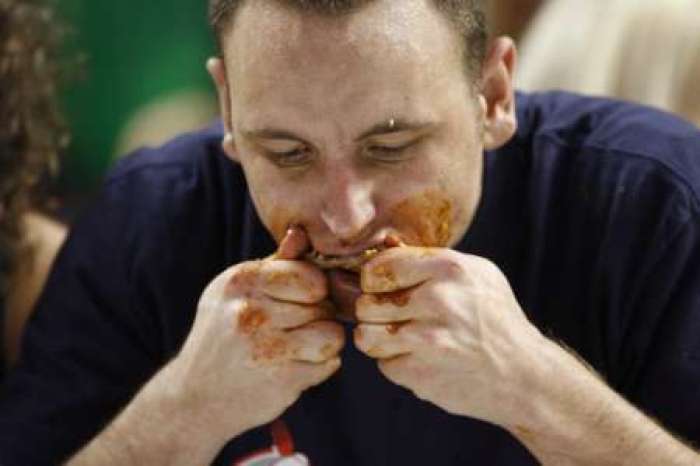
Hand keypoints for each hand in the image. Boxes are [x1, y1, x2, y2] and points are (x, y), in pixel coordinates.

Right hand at [169, 226, 343, 437]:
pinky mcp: (281, 380)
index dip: (314, 289)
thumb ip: (274, 264)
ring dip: (324, 343)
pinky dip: (320, 367)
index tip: (301, 301)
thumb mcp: (236, 293)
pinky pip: (330, 363)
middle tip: (295, 330)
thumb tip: (301, 233)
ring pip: (333, 334)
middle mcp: (251, 311)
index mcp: (241, 281)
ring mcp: (267, 347)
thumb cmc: (222, 337)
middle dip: (318, 317)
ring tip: (300, 347)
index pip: (310, 276)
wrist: (193, 398)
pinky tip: (295, 368)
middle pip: (324, 305)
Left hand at [354, 246, 543, 426]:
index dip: (374, 280)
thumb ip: (429, 260)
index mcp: (449, 268)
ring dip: (379, 340)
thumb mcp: (475, 274)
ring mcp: (428, 339)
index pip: (379, 268)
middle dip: (375, 312)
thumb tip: (384, 245)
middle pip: (366, 304)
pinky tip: (422, 359)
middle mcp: (438, 299)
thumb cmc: (494, 318)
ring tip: (402, 338)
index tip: (383, 288)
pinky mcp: (421, 372)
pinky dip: (397, 364)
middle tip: (397, 317)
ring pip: (366, 336)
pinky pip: (384, 364)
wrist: (523, 374)